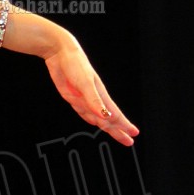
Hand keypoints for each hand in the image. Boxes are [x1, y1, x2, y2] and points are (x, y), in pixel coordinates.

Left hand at [44, 32, 139, 146]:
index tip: (134, 134)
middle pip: (107, 119)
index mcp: (100, 94)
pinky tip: (93, 121)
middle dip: (118, 131)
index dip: (124, 125)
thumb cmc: (75, 64)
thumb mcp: (85, 83)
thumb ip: (94, 101)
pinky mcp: (72, 95)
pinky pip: (82, 111)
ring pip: (95, 117)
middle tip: (128, 141)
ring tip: (118, 135)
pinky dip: (89, 118)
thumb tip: (106, 117)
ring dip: (107, 127)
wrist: (59, 52)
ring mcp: (82, 97)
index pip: (114, 114)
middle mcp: (93, 97)